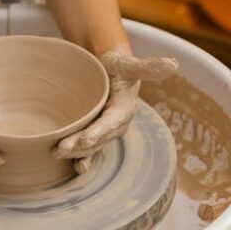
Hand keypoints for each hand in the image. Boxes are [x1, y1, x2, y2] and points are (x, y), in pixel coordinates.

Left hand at [55, 48, 177, 173]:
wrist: (110, 69)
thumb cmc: (118, 65)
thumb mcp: (130, 64)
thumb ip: (147, 66)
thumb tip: (173, 64)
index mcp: (125, 109)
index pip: (111, 123)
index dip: (99, 132)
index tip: (85, 138)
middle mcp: (116, 124)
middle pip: (98, 137)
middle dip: (81, 145)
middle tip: (61, 147)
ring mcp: (105, 130)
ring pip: (91, 145)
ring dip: (76, 152)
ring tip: (57, 153)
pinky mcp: (95, 132)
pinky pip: (89, 149)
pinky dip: (81, 158)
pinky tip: (73, 166)